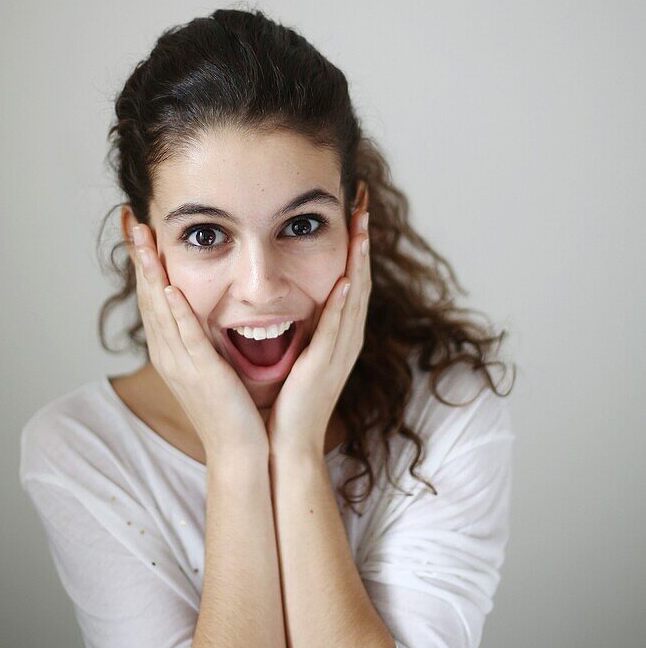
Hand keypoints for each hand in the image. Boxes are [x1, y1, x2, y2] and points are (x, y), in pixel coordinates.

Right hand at [130, 224, 269, 463]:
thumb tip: (207, 310)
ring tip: (142, 239)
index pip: (153, 297)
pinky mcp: (201, 372)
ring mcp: (181, 363)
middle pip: (148, 296)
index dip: (143, 262)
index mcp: (171, 350)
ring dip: (151, 272)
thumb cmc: (232, 408)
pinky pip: (185, 335)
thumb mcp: (213, 364)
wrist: (239, 450)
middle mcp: (168, 353)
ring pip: (160, 309)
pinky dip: (175, 310)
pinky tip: (170, 286)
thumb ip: (206, 337)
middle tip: (129, 219)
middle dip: (139, 256)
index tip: (137, 229)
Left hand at [265, 194, 371, 461]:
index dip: (354, 246)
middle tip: (364, 202)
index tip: (353, 213)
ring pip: (355, 294)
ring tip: (362, 223)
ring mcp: (339, 351)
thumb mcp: (294, 356)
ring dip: (360, 258)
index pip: (349, 281)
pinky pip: (338, 324)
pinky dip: (345, 297)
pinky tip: (347, 275)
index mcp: (336, 337)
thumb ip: (297, 330)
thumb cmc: (284, 404)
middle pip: (360, 279)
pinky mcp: (326, 363)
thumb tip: (283, 303)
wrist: (284, 445)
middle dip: (363, 240)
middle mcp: (345, 339)